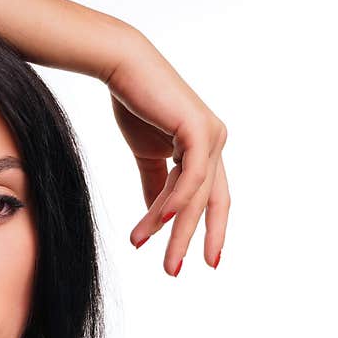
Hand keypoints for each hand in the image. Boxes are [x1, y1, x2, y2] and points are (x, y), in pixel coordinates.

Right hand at [105, 32, 228, 276]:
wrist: (122, 67)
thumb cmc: (135, 103)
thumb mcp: (147, 155)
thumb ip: (156, 185)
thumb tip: (157, 220)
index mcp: (206, 149)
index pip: (211, 198)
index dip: (207, 230)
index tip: (199, 261)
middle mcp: (215, 142)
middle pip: (208, 203)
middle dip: (192, 239)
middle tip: (175, 271)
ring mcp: (212, 135)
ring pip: (197, 195)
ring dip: (174, 229)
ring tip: (153, 254)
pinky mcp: (199, 129)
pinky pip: (191, 176)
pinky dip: (175, 201)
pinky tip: (158, 222)